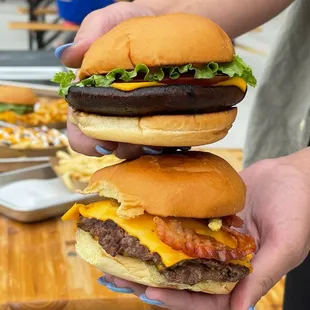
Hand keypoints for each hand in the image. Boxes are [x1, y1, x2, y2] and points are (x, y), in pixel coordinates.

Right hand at [59, 2, 165, 158]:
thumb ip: (89, 36)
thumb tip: (67, 56)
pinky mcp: (163, 120)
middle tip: (135, 142)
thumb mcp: (111, 20)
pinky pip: (164, 141)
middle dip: (121, 147)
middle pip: (110, 143)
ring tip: (157, 138)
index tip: (101, 144)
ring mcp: (140, 118)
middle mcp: (115, 111)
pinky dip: (167, 142)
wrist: (172, 25)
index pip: (80, 127)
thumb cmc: (137, 25)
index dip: (86, 140)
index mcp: (94, 95)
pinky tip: (175, 133)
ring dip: (144, 147)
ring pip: (137, 147)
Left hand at [99, 157, 309, 308]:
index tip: (149, 291)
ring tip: (115, 251)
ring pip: (174, 250)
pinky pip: (180, 223)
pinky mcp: (204, 215)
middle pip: (180, 276)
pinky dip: (160, 225)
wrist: (292, 174)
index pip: (204, 297)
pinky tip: (139, 221)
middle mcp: (220, 258)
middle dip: (148, 277)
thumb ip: (261, 277)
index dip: (177, 298)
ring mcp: (210, 236)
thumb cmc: (299, 210)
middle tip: (115, 274)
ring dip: (147, 252)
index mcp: (240, 274)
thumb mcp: (286, 246)